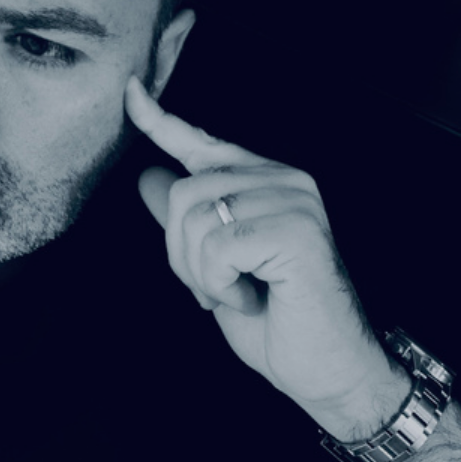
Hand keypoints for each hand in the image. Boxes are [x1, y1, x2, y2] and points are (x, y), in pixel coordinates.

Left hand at [127, 78, 408, 438]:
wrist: (330, 370)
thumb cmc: (282, 325)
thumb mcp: (217, 269)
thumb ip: (188, 221)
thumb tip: (149, 177)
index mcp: (267, 183)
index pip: (203, 143)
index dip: (160, 120)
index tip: (130, 90)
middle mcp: (285, 180)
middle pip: (185, 191)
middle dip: (182, 254)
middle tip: (220, 288)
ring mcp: (294, 200)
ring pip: (196, 219)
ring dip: (203, 274)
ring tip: (241, 293)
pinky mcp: (296, 229)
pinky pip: (218, 247)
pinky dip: (222, 284)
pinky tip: (255, 297)